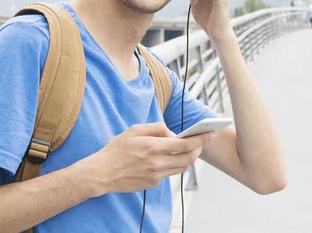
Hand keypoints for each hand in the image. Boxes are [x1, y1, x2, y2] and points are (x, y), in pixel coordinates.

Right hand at [90, 122, 213, 193]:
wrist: (102, 173)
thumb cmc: (117, 149)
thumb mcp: (134, 130)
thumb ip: (156, 128)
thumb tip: (172, 132)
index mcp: (153, 147)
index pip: (185, 144)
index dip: (200, 139)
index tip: (209, 134)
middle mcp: (157, 162)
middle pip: (188, 158)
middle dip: (198, 149)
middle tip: (201, 142)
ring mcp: (156, 175)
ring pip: (182, 167)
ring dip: (188, 158)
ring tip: (186, 150)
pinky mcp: (153, 183)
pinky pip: (169, 173)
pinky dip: (173, 165)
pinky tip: (167, 159)